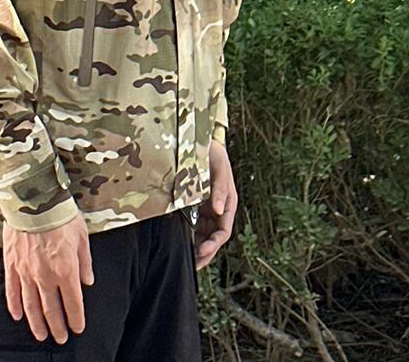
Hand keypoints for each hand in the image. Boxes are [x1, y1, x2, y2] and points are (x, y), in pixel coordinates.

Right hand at [3, 211, 93, 343]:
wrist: (34, 200)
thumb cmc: (61, 215)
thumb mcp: (82, 236)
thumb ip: (85, 262)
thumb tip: (88, 281)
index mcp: (66, 270)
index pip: (73, 303)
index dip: (76, 319)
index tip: (78, 327)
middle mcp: (46, 276)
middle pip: (52, 310)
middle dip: (57, 327)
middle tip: (60, 338)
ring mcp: (26, 272)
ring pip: (31, 306)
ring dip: (37, 323)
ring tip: (41, 335)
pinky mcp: (12, 264)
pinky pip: (12, 291)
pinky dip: (15, 306)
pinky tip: (18, 316)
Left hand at [193, 138, 236, 269]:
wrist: (201, 141)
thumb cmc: (213, 154)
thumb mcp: (218, 169)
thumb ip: (220, 189)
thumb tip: (220, 211)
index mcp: (228, 204)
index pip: (223, 232)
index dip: (213, 245)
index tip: (201, 252)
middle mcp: (219, 210)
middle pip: (213, 238)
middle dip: (205, 253)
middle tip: (192, 266)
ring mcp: (208, 208)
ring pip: (204, 234)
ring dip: (197, 248)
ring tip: (185, 261)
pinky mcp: (197, 205)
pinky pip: (195, 225)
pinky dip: (189, 236)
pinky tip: (180, 243)